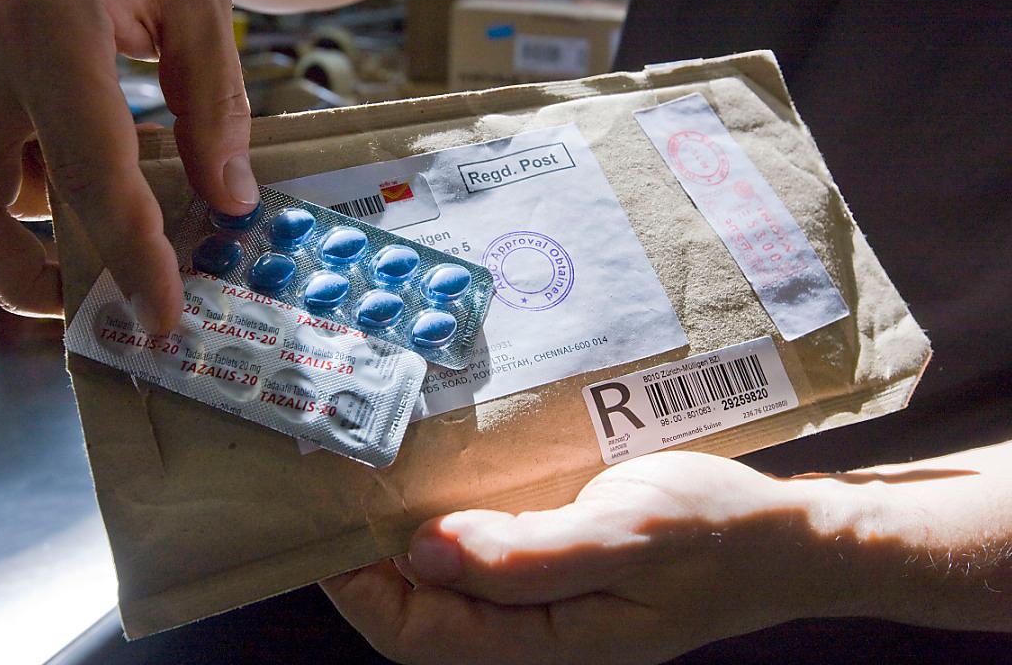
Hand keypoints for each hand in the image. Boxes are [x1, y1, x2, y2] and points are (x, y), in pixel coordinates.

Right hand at [0, 0, 255, 331]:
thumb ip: (214, 99)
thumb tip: (227, 197)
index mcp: (48, 22)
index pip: (94, 173)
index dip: (131, 257)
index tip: (160, 315)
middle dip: (34, 279)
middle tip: (96, 307)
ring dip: (30, 229)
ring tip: (110, 223)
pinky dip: (24, 185)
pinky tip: (76, 165)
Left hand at [321, 452, 860, 664]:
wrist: (783, 534)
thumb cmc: (714, 535)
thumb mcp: (626, 537)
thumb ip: (526, 557)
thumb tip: (423, 556)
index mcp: (545, 638)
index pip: (415, 635)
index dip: (358, 589)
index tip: (323, 525)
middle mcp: (535, 625)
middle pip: (422, 607)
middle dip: (368, 556)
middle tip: (338, 484)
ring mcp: (550, 593)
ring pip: (451, 575)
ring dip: (409, 529)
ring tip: (377, 471)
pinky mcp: (563, 558)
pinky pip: (489, 547)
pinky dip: (455, 513)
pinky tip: (447, 469)